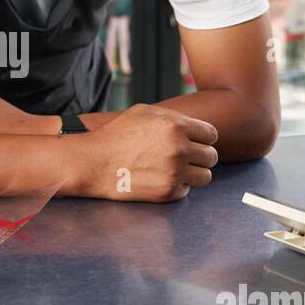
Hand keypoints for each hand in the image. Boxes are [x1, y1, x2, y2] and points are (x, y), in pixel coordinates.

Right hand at [71, 103, 217, 201]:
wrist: (93, 162)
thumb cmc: (116, 134)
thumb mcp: (144, 112)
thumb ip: (172, 117)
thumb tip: (194, 125)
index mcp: (175, 125)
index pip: (211, 134)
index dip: (203, 138)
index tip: (195, 143)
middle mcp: (179, 148)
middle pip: (211, 156)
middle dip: (200, 157)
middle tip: (186, 158)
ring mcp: (174, 172)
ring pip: (205, 176)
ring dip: (194, 173)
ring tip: (178, 170)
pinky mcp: (167, 192)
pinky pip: (186, 190)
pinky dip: (178, 186)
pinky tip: (161, 179)